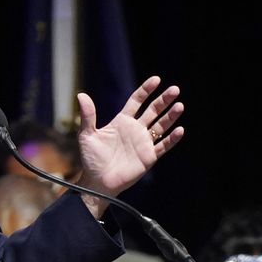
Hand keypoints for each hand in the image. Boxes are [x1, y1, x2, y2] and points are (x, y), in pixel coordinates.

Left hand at [76, 75, 184, 214]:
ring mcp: (144, 143)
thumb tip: (81, 95)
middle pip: (153, 111)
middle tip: (175, 90)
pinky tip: (179, 130)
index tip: (156, 80)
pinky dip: (172, 139)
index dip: (146, 90)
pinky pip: (163, 146)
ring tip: (179, 106)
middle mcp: (136, 129)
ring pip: (161, 126)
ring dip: (170, 116)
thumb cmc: (91, 159)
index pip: (137, 101)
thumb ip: (88, 116)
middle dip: (164, 100)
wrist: (98, 182)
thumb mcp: (87, 135)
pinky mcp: (149, 157)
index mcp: (122, 121)